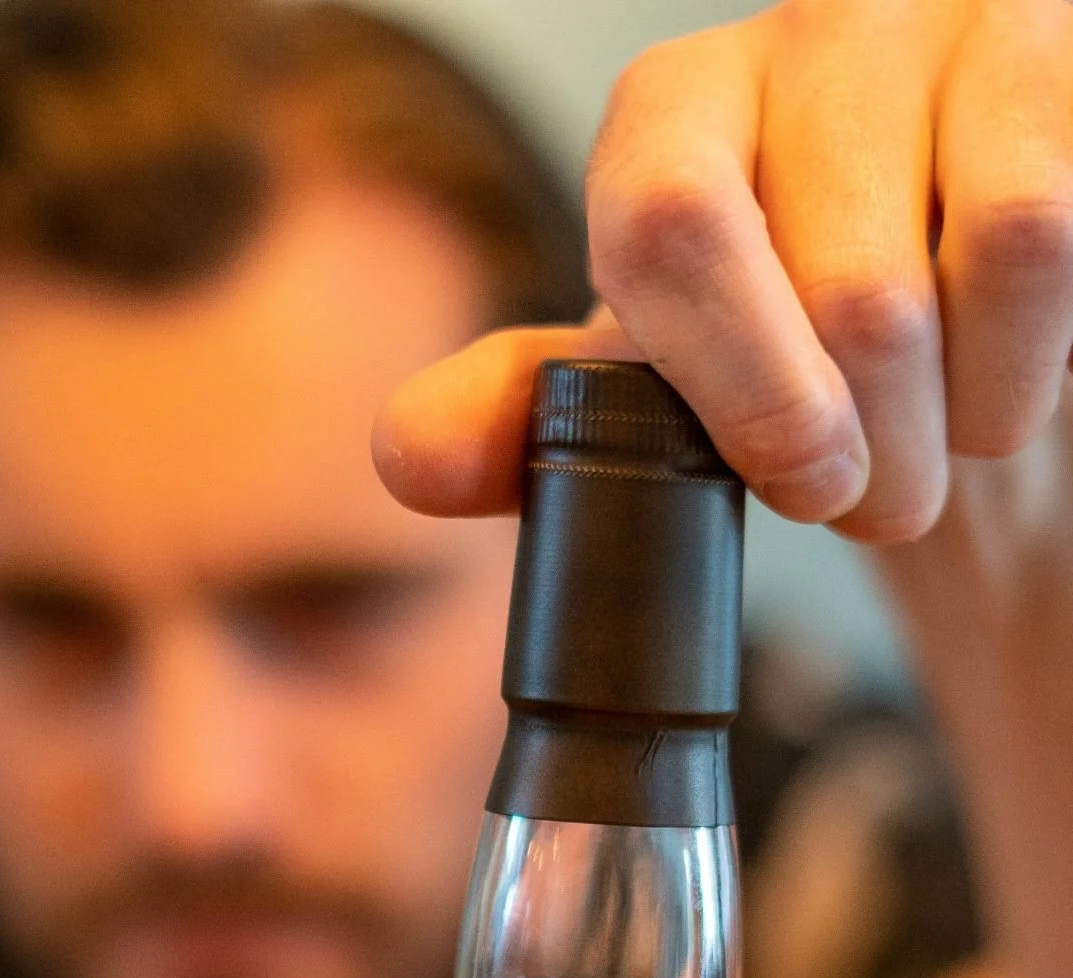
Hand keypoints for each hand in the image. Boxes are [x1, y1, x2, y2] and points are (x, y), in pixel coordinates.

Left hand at [374, 0, 1072, 543]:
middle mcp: (814, 37)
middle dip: (881, 451)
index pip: (670, 221)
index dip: (744, 389)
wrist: (967, 345)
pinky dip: (1047, 353)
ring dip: (978, 409)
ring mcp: (961, 26)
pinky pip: (1067, 219)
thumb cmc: (800, 367)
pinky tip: (1024, 364)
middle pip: (850, 278)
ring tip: (959, 435)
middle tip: (884, 492)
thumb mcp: (657, 399)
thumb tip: (410, 457)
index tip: (807, 487)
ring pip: (1001, 240)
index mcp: (677, 116)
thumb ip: (534, 418)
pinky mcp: (1071, 56)